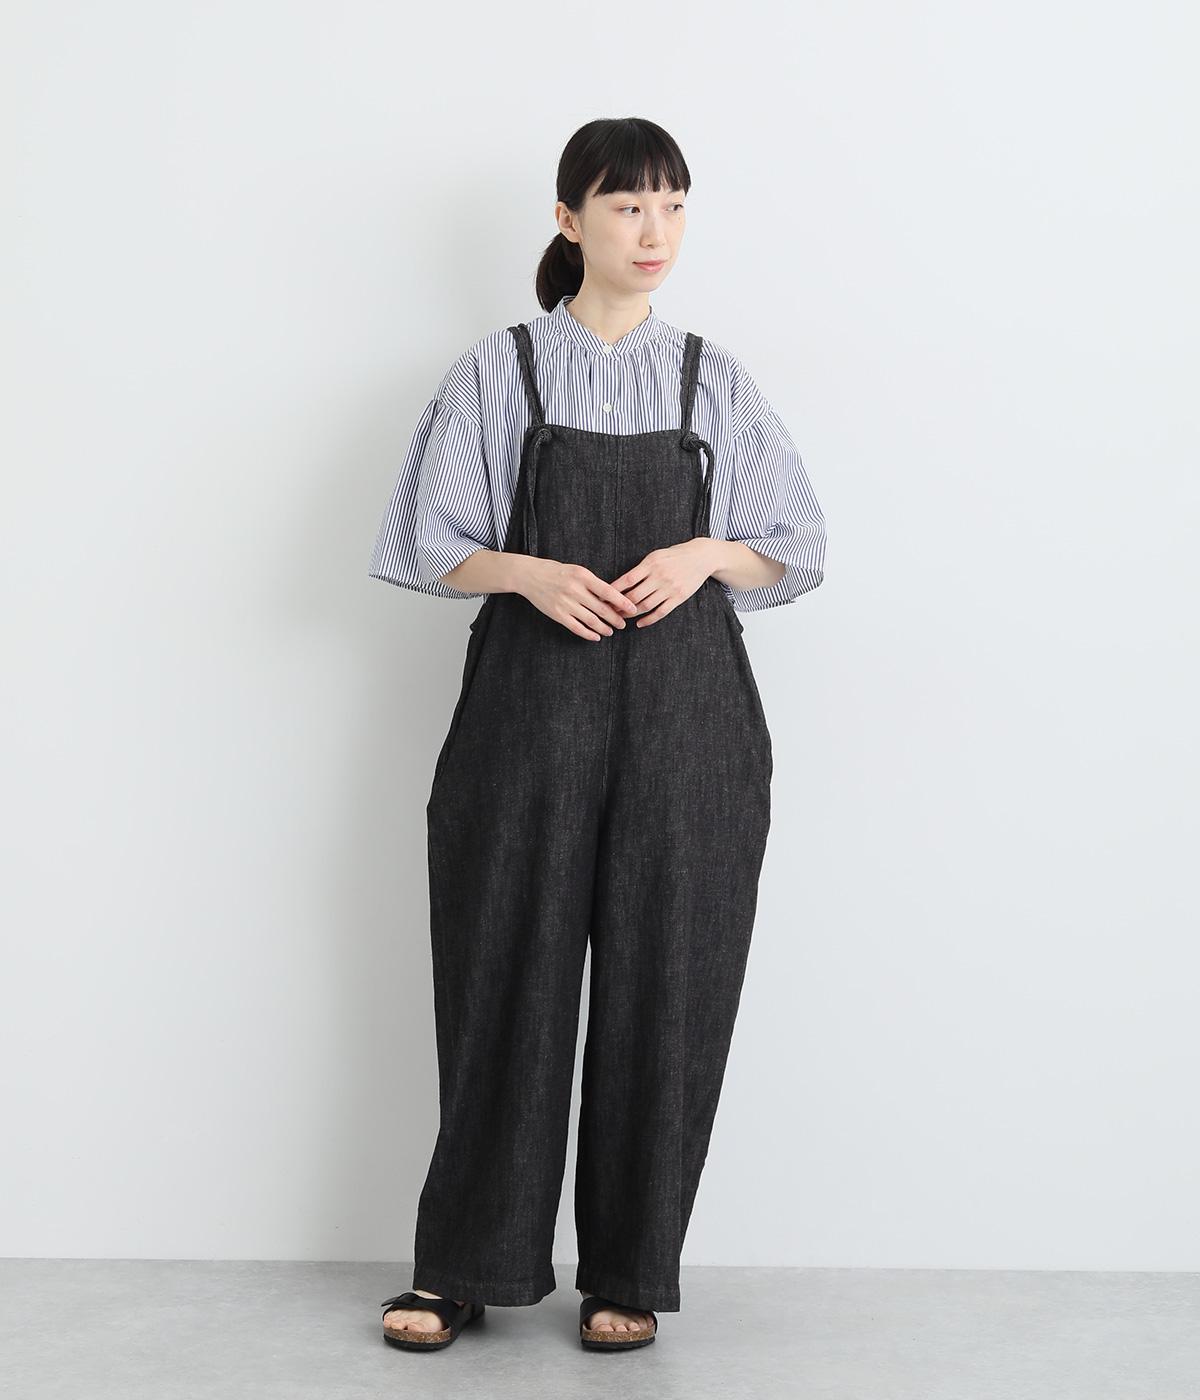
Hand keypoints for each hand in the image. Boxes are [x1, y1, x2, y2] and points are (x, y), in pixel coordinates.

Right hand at [517, 557, 639, 639]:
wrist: (530, 575)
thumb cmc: (556, 572)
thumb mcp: (577, 571)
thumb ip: (593, 584)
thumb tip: (612, 598)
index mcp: (583, 576)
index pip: (608, 591)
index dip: (622, 602)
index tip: (632, 609)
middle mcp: (575, 590)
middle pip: (602, 609)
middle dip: (615, 619)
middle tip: (623, 624)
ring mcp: (565, 603)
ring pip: (591, 620)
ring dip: (604, 628)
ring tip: (610, 631)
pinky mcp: (557, 614)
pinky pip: (577, 628)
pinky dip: (588, 634)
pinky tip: (596, 636)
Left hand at [609, 539, 719, 626]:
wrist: (701, 557)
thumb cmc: (674, 555)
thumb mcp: (656, 556)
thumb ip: (641, 569)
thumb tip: (621, 584)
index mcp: (651, 563)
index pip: (627, 580)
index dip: (614, 590)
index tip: (604, 597)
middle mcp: (660, 576)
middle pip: (634, 596)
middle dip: (620, 605)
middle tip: (609, 611)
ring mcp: (670, 588)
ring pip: (645, 606)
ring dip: (631, 614)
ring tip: (622, 617)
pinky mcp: (679, 597)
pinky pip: (661, 612)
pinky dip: (648, 620)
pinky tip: (639, 623)